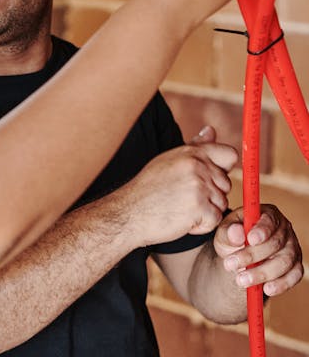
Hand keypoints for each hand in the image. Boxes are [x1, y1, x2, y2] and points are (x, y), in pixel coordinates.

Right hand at [125, 126, 235, 245]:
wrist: (128, 213)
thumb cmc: (147, 190)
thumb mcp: (168, 161)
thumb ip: (195, 147)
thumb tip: (211, 130)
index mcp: (191, 153)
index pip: (229, 155)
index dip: (223, 170)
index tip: (209, 180)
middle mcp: (197, 166)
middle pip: (226, 184)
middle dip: (210, 196)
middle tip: (184, 199)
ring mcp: (199, 186)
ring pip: (221, 204)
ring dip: (205, 212)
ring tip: (181, 209)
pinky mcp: (200, 208)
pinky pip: (215, 219)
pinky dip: (201, 225)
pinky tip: (183, 220)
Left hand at [216, 203, 302, 296]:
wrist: (239, 259)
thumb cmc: (233, 240)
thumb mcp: (224, 234)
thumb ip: (228, 233)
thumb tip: (236, 233)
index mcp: (268, 215)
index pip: (269, 220)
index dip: (262, 230)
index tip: (251, 239)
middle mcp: (284, 230)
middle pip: (275, 243)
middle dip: (252, 256)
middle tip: (230, 264)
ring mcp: (292, 249)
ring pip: (284, 262)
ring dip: (262, 273)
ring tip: (241, 281)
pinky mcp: (295, 267)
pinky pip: (293, 276)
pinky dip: (281, 284)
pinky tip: (266, 289)